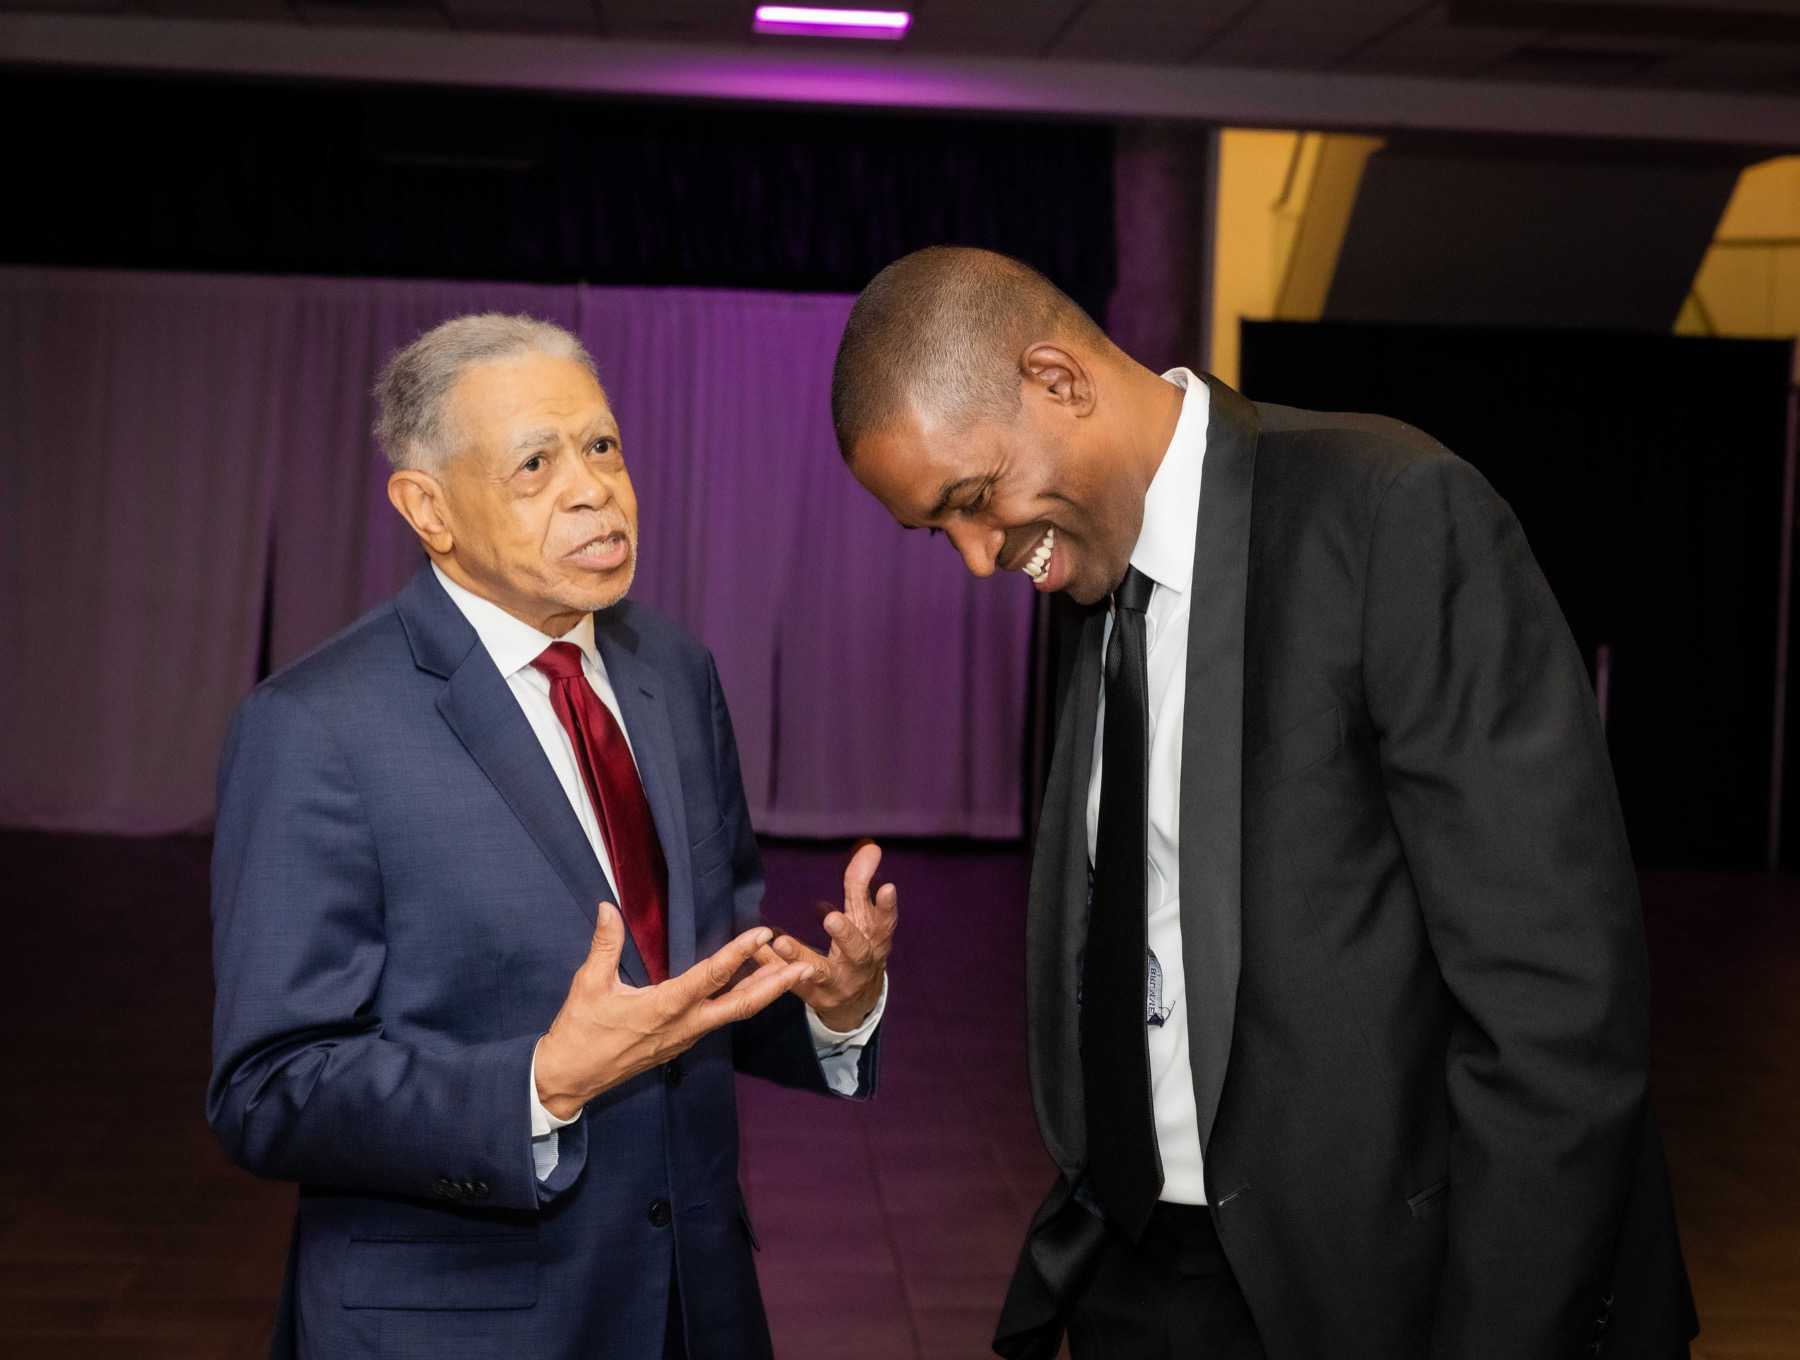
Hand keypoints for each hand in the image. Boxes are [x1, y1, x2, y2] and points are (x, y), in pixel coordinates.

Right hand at [534, 902, 810, 1119]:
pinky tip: (754, 988)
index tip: (763, 933)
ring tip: (792, 972)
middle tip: (806, 965)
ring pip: (734, 1014)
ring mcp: (684, 1038)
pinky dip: (741, 1002)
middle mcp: (683, 1026)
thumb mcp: (588, 985)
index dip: (739, 953)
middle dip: (776, 985)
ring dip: (764, 993)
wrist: (569, 1079)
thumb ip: (605, 944)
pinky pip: (719, 1020)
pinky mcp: (680, 1043)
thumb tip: (609, 907)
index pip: (710, 977)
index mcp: (663, 1007)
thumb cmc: (578, 1031)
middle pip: (740, 1006)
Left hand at [762, 841, 897, 1032]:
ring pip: (820, 972)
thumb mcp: (863, 918)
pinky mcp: (812, 995)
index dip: (887, 906)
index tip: (888, 887)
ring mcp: (837, 983)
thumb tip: (870, 847)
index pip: (885, 923)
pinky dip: (775, 967)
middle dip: (845, 935)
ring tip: (782, 942)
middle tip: (831, 918)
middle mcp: (860, 964)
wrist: (856, 1002)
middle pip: (857, 951)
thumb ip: (862, 883)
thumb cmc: (858, 947)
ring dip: (801, 956)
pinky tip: (759, 951)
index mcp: (875, 942)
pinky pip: (791, 980)